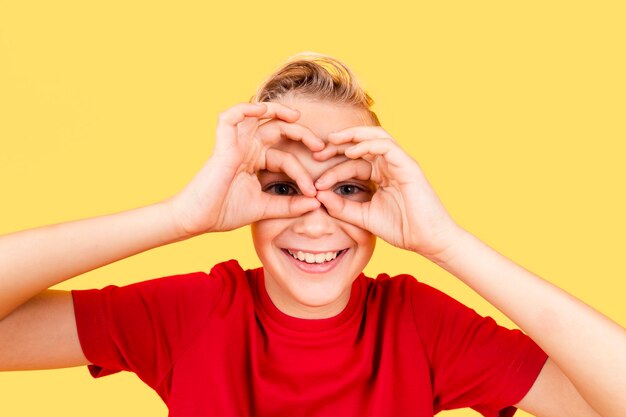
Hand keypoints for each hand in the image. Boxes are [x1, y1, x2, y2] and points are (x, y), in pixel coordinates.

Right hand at [168, 102, 323, 236]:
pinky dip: (246, 108)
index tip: (313, 193)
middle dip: (301, 133)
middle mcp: (246, 148)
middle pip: (277, 129)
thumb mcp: (266, 208)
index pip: (286, 157)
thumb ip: (290, 205)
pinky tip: (263, 110)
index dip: (302, 172)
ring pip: (257, 115)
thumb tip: (317, 203)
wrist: (197, 220)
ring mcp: (234, 143)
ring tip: (298, 117)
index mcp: (255, 161)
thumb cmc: (224, 212)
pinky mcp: (222, 143)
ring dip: (278, 111)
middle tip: (319, 147)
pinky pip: (232, 116)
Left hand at [313, 126, 461, 258]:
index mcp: (381, 175)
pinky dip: (368, 144)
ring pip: (375, 136)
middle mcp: (390, 165)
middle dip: (337, 144)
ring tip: (331, 142)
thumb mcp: (364, 217)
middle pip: (362, 142)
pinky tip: (351, 152)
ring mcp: (400, 163)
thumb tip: (318, 197)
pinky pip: (386, 146)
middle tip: (316, 152)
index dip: (332, 168)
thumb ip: (342, 208)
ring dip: (352, 136)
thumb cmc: (402, 229)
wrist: (428, 240)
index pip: (353, 162)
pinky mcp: (408, 165)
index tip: (315, 182)